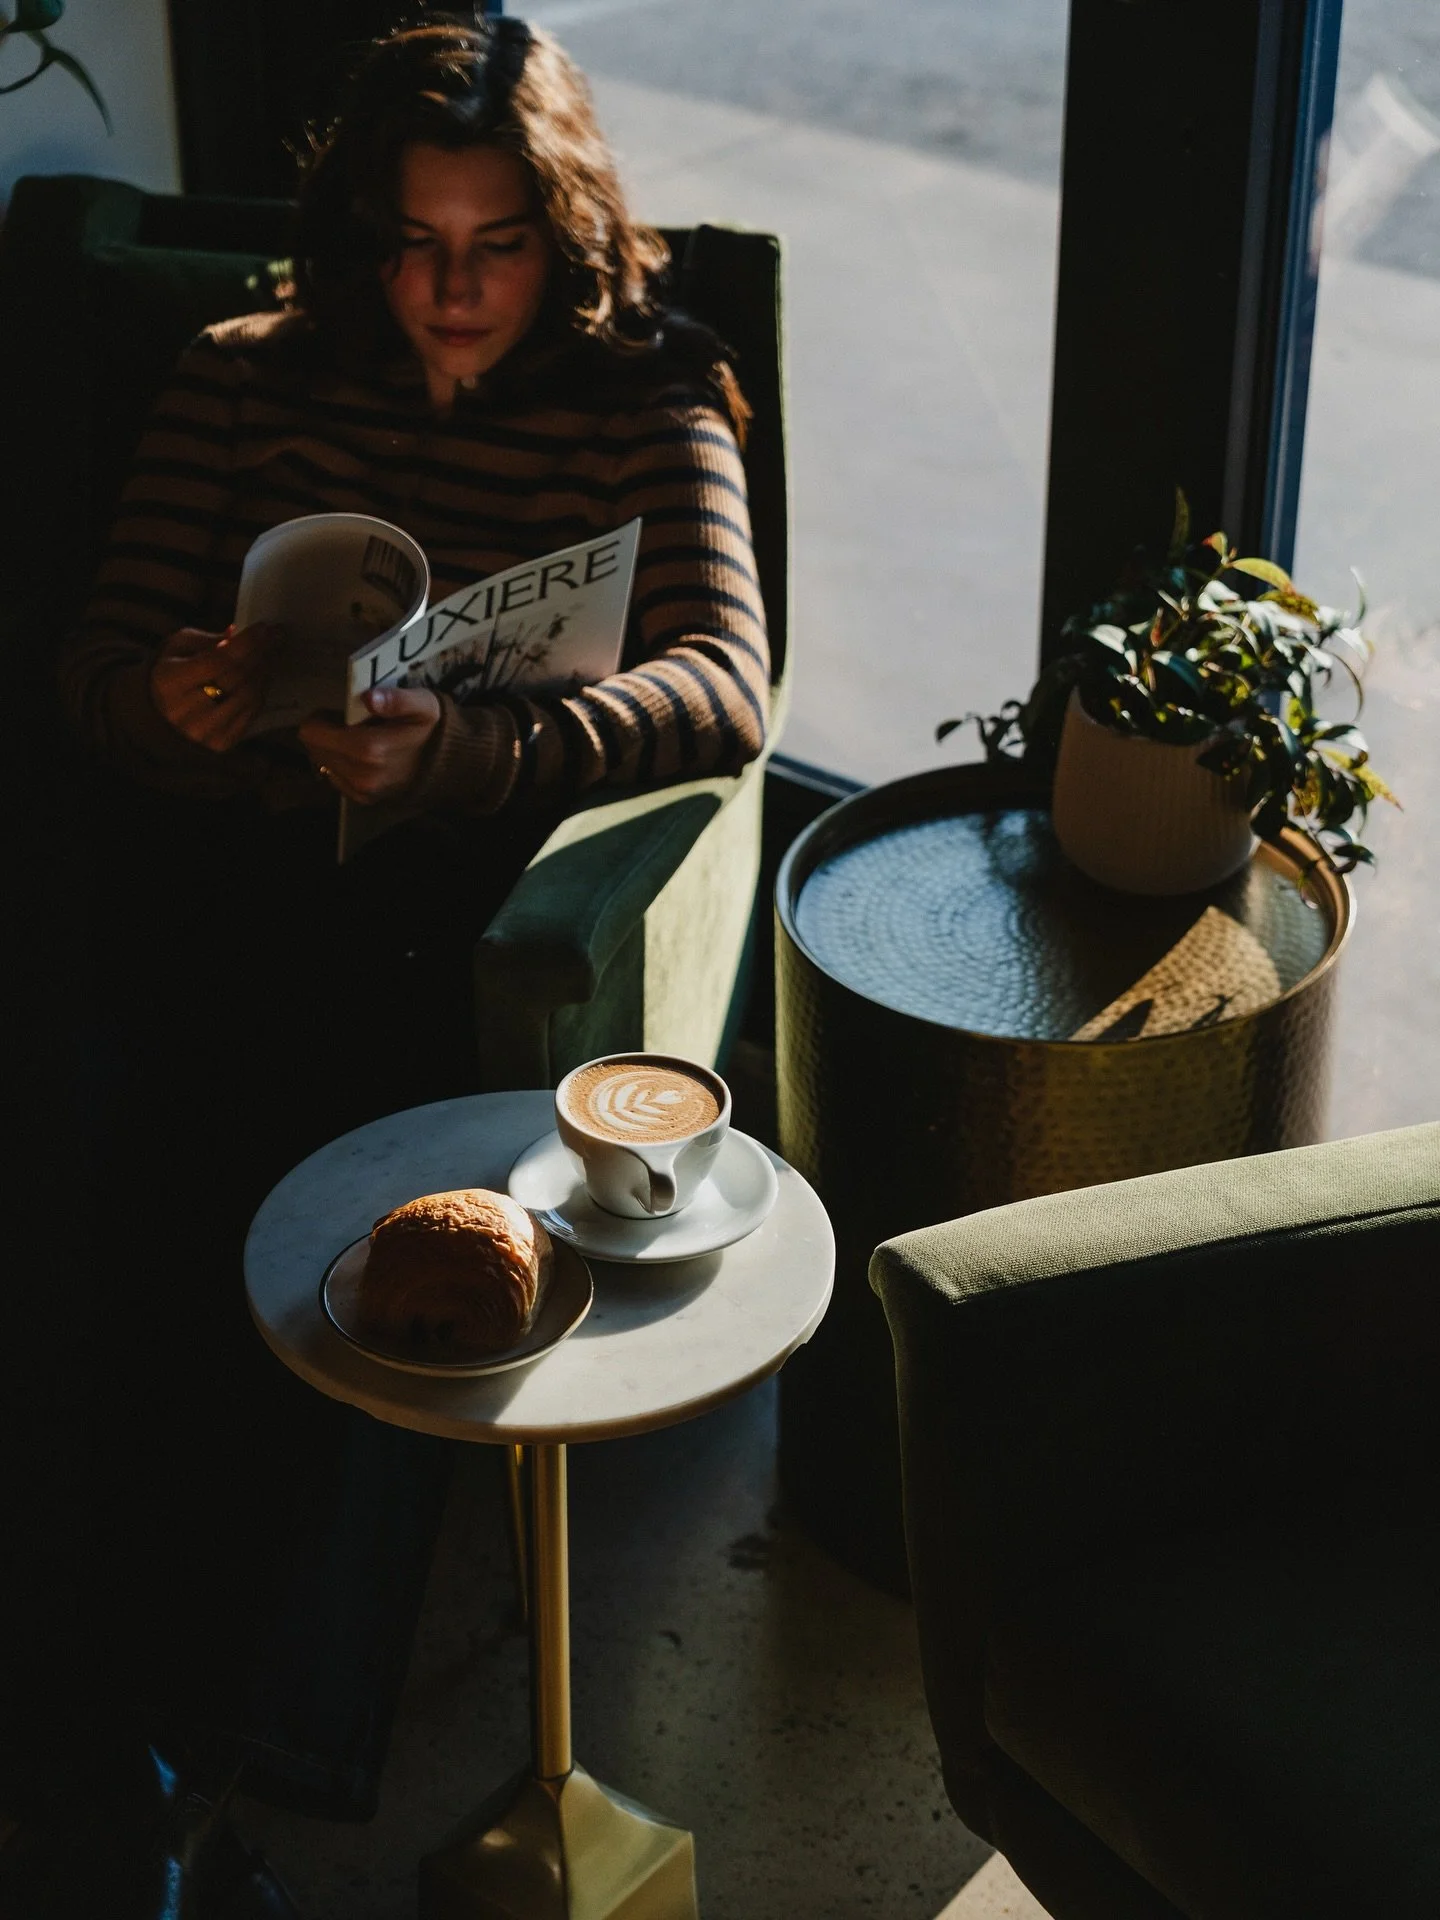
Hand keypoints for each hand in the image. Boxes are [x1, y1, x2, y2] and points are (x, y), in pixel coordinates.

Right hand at [150, 623, 282, 750]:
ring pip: (247, 697)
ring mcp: (205, 731)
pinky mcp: (221, 743)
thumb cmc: (170, 673)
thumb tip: (238, 634)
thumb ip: (207, 640)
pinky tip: (264, 677)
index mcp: (170, 683)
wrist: (159, 715)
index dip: (245, 644)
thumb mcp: (178, 648)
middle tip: (277, 638)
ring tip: (272, 655)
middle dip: (260, 654)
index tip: (265, 628)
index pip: (216, 661)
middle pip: (235, 679)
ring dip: (264, 673)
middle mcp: (186, 711)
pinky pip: (250, 715)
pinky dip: (261, 693)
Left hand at [298, 687, 441, 804]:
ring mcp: (361, 790)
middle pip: (314, 748)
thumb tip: (369, 697)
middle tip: (351, 725)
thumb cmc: (432, 729)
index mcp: (369, 749)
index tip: (341, 713)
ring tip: (358, 739)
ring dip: (333, 749)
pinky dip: (341, 764)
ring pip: (322, 763)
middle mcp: (360, 774)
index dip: (321, 718)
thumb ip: (396, 699)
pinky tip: (363, 757)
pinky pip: (334, 777)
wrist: (449, 767)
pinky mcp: (363, 799)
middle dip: (326, 733)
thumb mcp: (422, 705)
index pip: (312, 733)